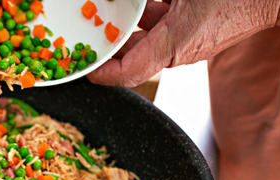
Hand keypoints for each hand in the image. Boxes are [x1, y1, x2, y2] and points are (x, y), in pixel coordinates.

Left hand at [87, 0, 279, 86]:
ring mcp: (186, 35)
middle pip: (131, 52)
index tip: (84, 65)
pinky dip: (147, 9)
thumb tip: (127, 2)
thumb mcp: (183, 5)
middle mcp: (177, 46)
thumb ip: (147, 14)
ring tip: (107, 12)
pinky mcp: (195, 23)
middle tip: (88, 30)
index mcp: (173, 46)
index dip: (101, 70)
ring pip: (145, 32)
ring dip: (127, 21)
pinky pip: (162, 19)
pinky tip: (138, 0)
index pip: (127, 73)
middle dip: (109, 41)